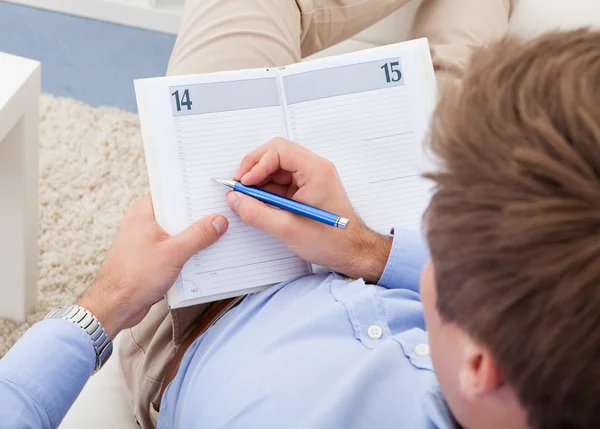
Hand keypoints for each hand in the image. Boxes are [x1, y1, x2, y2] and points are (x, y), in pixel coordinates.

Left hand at [77, 194, 227, 338]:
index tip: (211, 191)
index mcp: (144, 212)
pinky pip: (174, 248)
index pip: (171, 192)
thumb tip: (218, 221)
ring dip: (194, 236)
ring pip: (177, 232)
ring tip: (217, 235)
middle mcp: (144, 223)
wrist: (116, 306)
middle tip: (220, 214)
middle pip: (177, 213)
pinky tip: (204, 256)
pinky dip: (187, 251)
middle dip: (197, 216)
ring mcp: (146, 240)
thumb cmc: (134, 277)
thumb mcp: (174, 252)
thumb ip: (199, 235)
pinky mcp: (151, 257)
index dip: (191, 191)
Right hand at [228, 138, 391, 282]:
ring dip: (258, 180)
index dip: (257, 164)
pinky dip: (266, 189)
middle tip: (239, 186)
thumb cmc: (331, 241)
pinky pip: (281, 181)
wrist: (352, 253)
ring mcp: (311, 178)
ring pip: (276, 168)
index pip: (279, 150)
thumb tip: (234, 199)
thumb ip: (256, 213)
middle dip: (254, 168)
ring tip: (246, 198)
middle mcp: (314, 169)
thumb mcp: (287, 229)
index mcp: (315, 170)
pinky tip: (258, 203)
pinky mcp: (307, 189)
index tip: (244, 183)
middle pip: (276, 154)